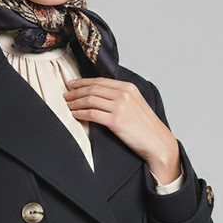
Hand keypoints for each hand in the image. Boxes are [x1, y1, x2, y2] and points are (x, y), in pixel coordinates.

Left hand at [63, 78, 180, 183]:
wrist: (157, 142)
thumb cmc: (146, 126)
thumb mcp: (136, 104)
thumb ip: (121, 96)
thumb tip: (100, 94)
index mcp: (128, 88)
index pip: (100, 81)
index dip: (83, 82)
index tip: (72, 84)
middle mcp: (124, 94)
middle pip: (92, 89)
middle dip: (76, 92)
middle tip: (66, 96)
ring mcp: (120, 107)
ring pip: (90, 100)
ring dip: (75, 103)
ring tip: (68, 106)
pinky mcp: (116, 121)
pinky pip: (91, 114)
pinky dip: (80, 114)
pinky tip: (75, 115)